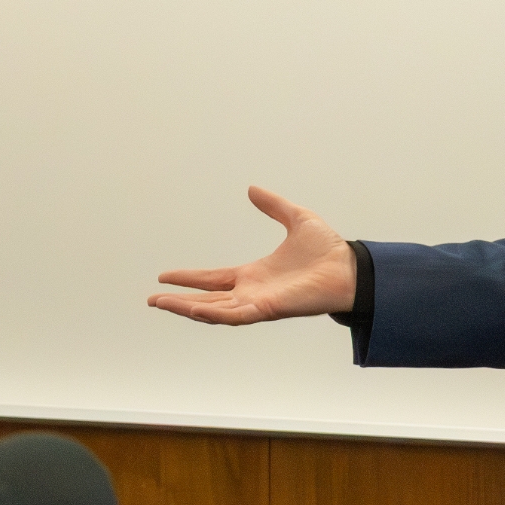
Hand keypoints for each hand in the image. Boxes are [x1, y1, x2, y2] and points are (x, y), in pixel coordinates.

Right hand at [147, 186, 357, 324]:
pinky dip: (215, 314)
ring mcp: (259, 303)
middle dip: (179, 301)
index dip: (189, 278)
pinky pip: (236, 315)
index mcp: (254, 275)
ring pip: (215, 310)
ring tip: (162, 304)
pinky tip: (195, 310)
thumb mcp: (296, 219)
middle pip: (207, 299)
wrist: (351, 267)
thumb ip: (273, 206)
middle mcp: (252, 292)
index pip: (213, 279)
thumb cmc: (329, 250)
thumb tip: (252, 189)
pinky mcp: (269, 309)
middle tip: (152, 300)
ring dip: (187, 309)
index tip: (164, 277)